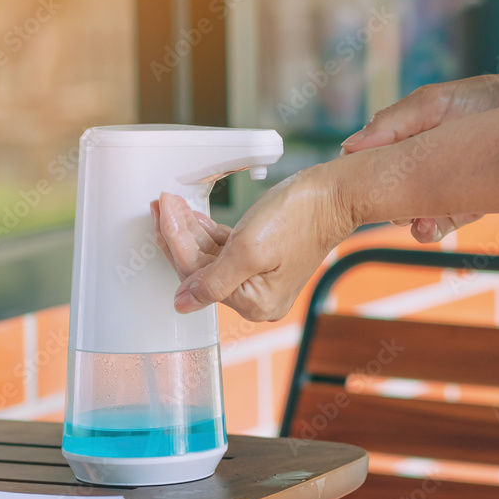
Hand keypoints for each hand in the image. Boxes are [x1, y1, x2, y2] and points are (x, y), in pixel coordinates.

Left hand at [153, 164, 354, 321]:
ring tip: (172, 206)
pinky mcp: (265, 260)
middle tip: (161, 206)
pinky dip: (210, 233)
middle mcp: (258, 298)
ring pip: (213, 257)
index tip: (161, 212)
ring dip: (191, 231)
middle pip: (202, 268)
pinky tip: (195, 218)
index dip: (174, 242)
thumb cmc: (300, 217)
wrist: (336, 194)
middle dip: (178, 235)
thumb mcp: (247, 249)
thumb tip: (182, 304)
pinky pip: (228, 250)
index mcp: (254, 303)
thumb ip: (211, 280)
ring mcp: (262, 279)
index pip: (197, 275)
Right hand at [340, 72, 498, 241]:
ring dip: (405, 217)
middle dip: (385, 199)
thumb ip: (392, 123)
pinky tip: (430, 223)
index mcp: (405, 134)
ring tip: (415, 216)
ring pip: (406, 213)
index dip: (359, 173)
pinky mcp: (463, 206)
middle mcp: (419, 162)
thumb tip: (348, 148)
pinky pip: (434, 227)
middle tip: (395, 199)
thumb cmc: (492, 99)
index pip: (367, 160)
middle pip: (383, 191)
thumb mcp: (436, 103)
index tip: (359, 181)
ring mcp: (440, 186)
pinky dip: (427, 229)